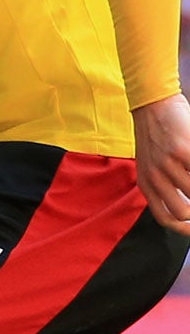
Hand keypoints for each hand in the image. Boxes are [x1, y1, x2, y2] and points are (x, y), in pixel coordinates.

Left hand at [133, 93, 189, 232]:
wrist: (153, 104)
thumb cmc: (160, 135)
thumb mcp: (155, 163)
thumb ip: (167, 185)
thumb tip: (188, 209)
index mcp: (147, 184)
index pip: (166, 218)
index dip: (186, 229)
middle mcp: (154, 178)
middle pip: (184, 212)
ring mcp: (167, 165)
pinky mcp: (182, 150)